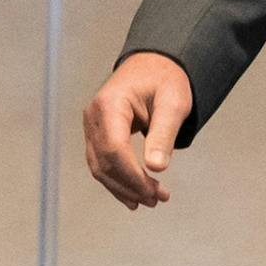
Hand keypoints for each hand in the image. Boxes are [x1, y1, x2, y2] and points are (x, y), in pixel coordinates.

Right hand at [83, 52, 193, 209]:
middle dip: (129, 185)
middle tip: (157, 200)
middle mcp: (94, 116)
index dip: (131, 175)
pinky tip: (134, 195)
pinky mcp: (97, 133)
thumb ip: (164, 134)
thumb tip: (157, 168)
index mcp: (110, 104)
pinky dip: (117, 180)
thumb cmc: (166, 80)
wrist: (156, 64)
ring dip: (123, 187)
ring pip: (100, 166)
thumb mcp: (174, 104)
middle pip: (104, 161)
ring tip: (150, 200)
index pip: (114, 148)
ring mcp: (92, 125)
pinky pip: (102, 162)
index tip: (154, 190)